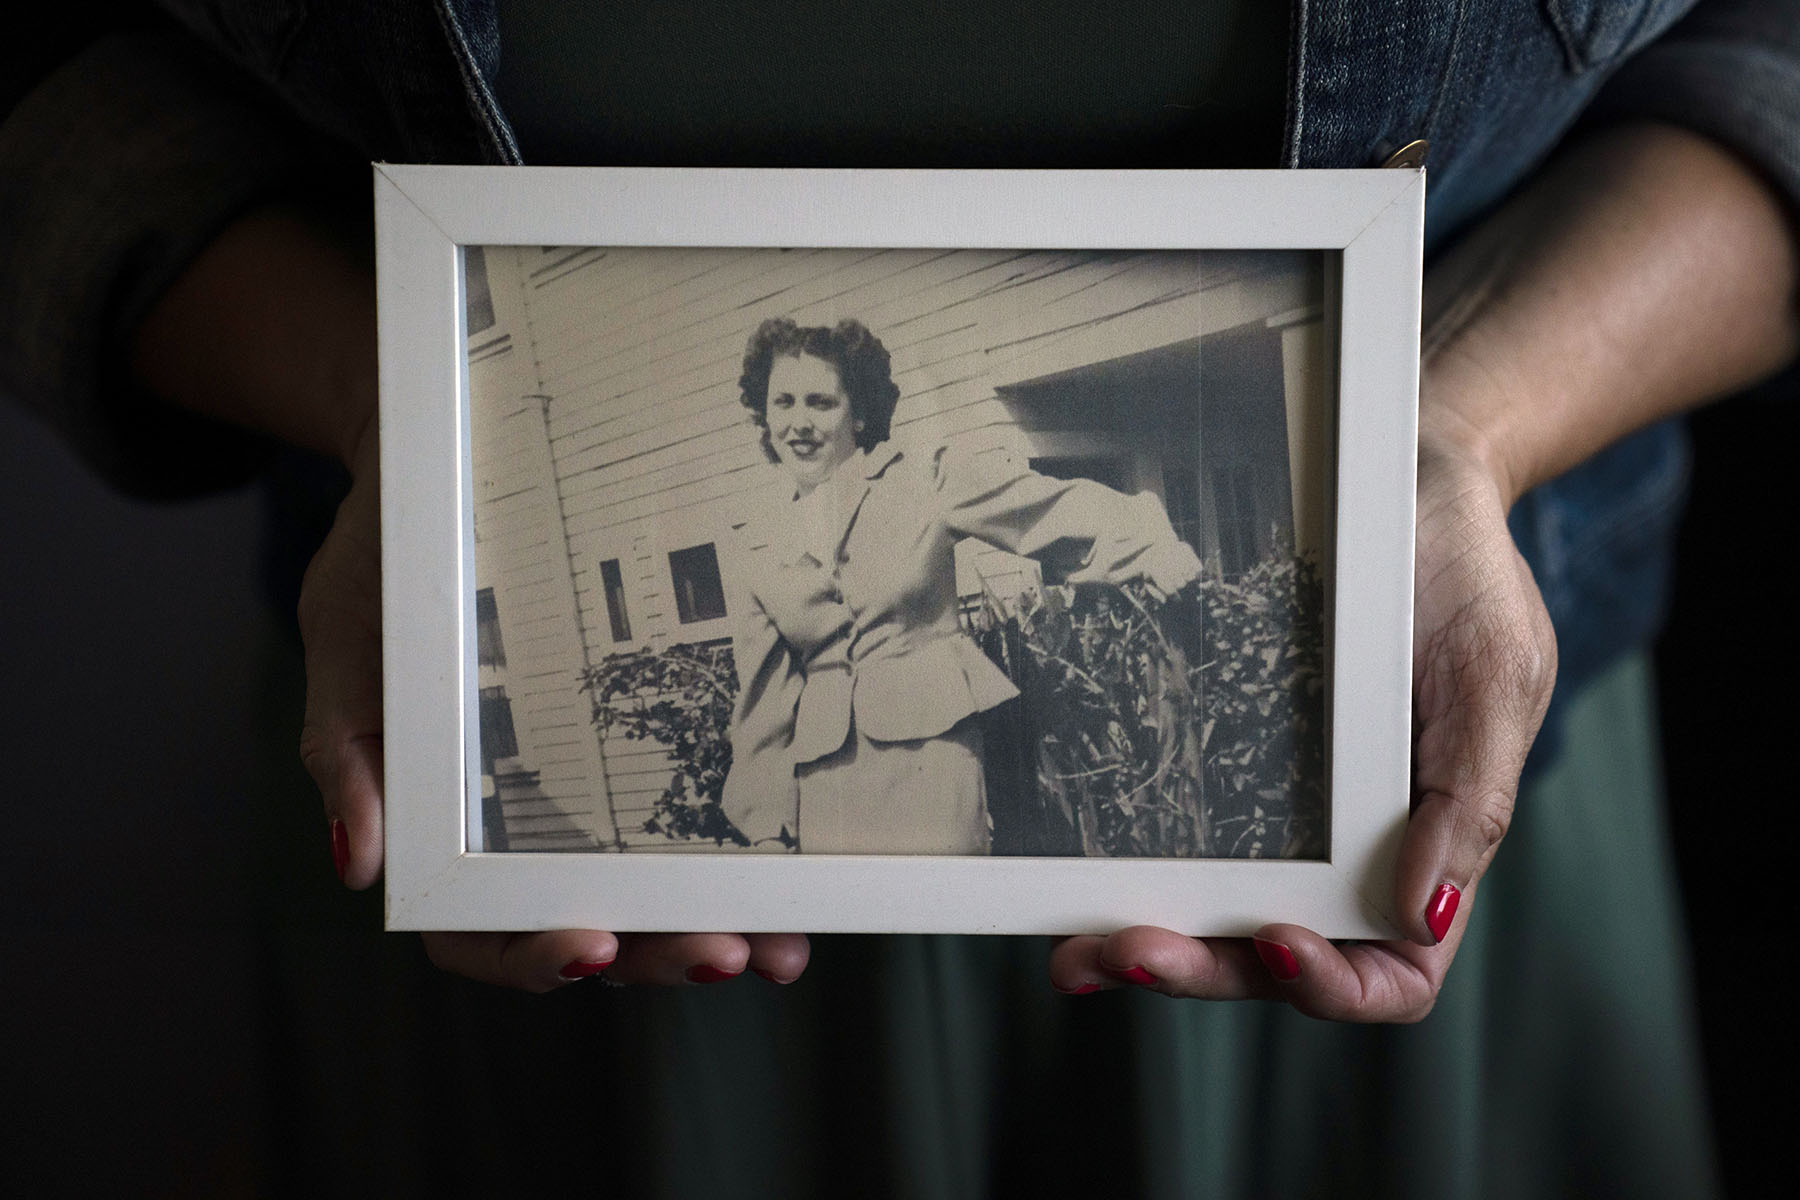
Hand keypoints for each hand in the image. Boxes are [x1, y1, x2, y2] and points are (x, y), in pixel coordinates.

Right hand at [297, 389, 810, 991]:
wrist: (442, 480)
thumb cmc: (382, 570)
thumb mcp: (346, 649)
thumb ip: (348, 760)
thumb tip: (360, 868)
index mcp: (437, 830)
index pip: (473, 931)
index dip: (529, 954)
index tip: (588, 944)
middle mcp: (515, 836)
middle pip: (583, 929)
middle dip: (655, 952)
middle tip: (725, 951)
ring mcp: (581, 806)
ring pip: (644, 899)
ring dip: (708, 929)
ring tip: (779, 948)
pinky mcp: (635, 757)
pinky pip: (685, 827)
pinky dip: (734, 865)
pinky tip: (787, 886)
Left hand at [1048, 429, 1555, 1018]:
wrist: (1399, 479)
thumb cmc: (1470, 578)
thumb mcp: (1497, 677)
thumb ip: (1471, 800)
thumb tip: (1422, 914)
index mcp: (1428, 849)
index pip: (1393, 971)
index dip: (1336, 986)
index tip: (1280, 939)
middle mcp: (1344, 849)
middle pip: (1273, 958)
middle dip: (1202, 969)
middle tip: (1131, 949)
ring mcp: (1274, 811)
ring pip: (1210, 914)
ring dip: (1144, 942)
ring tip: (1075, 947)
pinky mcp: (1217, 756)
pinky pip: (1169, 832)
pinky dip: (1118, 870)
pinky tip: (1062, 879)